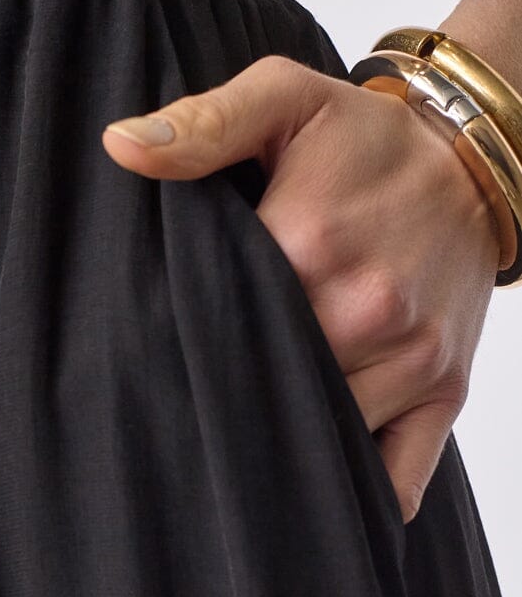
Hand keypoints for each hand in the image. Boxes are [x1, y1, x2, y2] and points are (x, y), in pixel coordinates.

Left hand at [101, 54, 502, 523]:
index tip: (150, 361)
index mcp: (310, 246)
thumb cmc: (366, 139)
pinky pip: (395, 482)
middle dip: (222, 402)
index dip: (178, 350)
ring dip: (276, 446)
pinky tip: (306, 492)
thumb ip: (201, 124)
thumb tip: (120, 147)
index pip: (218, 330)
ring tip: (234, 440)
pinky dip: (353, 496)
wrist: (476, 161)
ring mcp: (410, 361)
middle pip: (264, 392)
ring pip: (320, 440)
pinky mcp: (444, 393)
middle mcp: (365, 313)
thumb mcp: (283, 100)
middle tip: (182, 413)